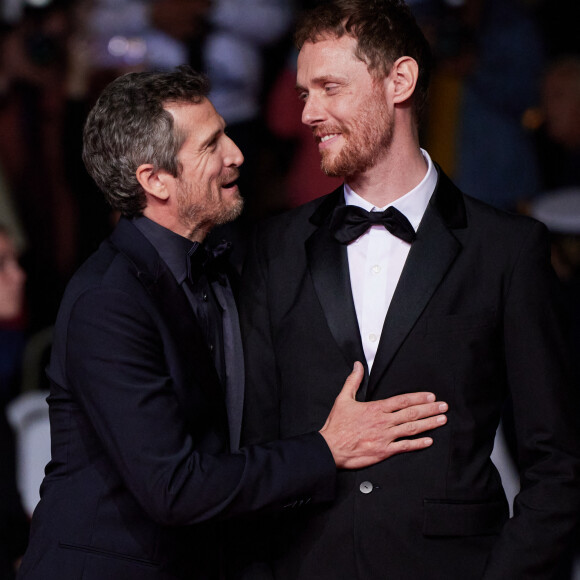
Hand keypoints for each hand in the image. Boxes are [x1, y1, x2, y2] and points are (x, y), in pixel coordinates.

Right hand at [319, 362, 447, 468]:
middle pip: (411, 413)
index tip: (430, 396)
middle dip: (430, 409)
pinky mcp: (384, 451)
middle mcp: (384, 422)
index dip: (418, 398)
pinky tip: (428, 441)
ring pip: (412, 428)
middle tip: (443, 406)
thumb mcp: (343, 398)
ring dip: (429, 424)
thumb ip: (353, 381)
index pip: (402, 401)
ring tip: (441, 420)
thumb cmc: (337, 425)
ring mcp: (385, 437)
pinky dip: (418, 444)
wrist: (330, 447)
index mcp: (376, 409)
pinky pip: (405, 447)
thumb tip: (358, 365)